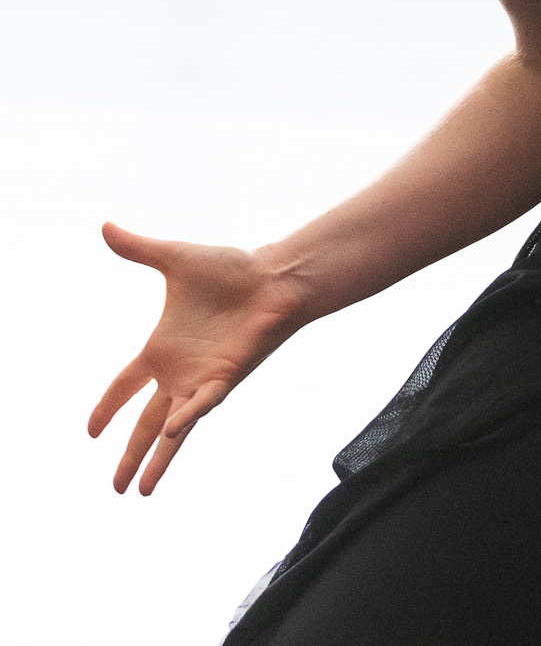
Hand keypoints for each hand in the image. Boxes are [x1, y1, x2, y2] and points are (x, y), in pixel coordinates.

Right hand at [88, 225, 302, 494]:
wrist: (274, 276)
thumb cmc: (230, 269)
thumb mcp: (175, 258)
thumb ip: (140, 248)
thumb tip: (105, 226)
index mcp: (162, 348)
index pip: (125, 385)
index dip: (108, 407)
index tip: (90, 432)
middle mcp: (180, 371)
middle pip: (146, 422)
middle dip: (129, 454)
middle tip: (114, 489)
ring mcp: (202, 379)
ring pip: (173, 429)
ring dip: (157, 458)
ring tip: (140, 490)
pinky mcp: (225, 377)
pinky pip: (202, 402)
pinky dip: (187, 416)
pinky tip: (172, 431)